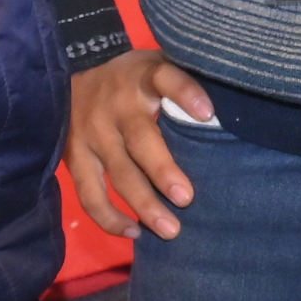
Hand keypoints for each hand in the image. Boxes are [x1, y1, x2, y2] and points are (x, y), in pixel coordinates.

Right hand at [66, 49, 211, 240]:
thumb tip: (230, 111)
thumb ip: (183, 84)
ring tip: (170, 230)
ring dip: (144, 204)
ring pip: (118, 172)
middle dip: (163, 171)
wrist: (70, 73)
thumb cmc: (132, 78)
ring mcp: (93, 133)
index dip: (186, 94)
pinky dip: (109, 218)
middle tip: (187, 199)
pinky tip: (134, 234)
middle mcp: (117, 105)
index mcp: (143, 77)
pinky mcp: (75, 156)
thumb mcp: (155, 66)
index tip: (208, 115)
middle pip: (140, 139)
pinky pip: (90, 193)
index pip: (166, 78)